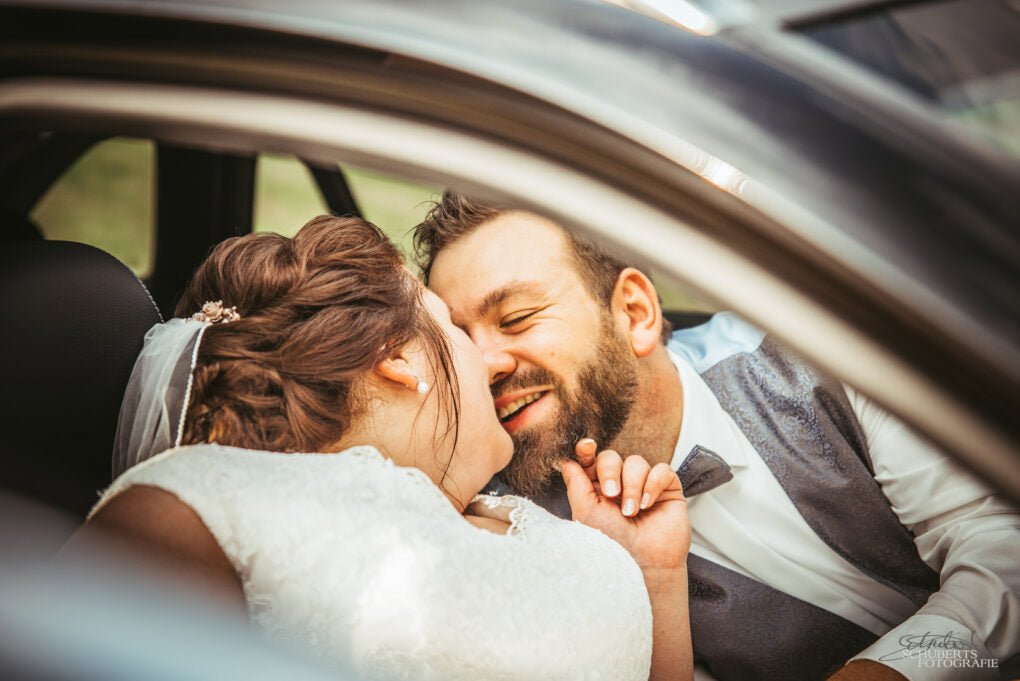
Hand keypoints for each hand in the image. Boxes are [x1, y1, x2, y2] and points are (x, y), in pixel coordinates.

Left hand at [561, 439, 690, 570]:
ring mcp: (644, 486)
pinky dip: (653, 484)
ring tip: (632, 511)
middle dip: (610, 471)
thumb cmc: (612, 545)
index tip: (586, 446)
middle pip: (611, 457)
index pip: (590, 461)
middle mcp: (619, 485)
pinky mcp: (667, 490)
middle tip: (612, 494)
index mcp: (596, 490)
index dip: (587, 450)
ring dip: (633, 485)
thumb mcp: (586, 513)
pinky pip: (662, 470)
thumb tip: (566, 461)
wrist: (643, 565)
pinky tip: (649, 504)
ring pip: (636, 462)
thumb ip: (576, 484)